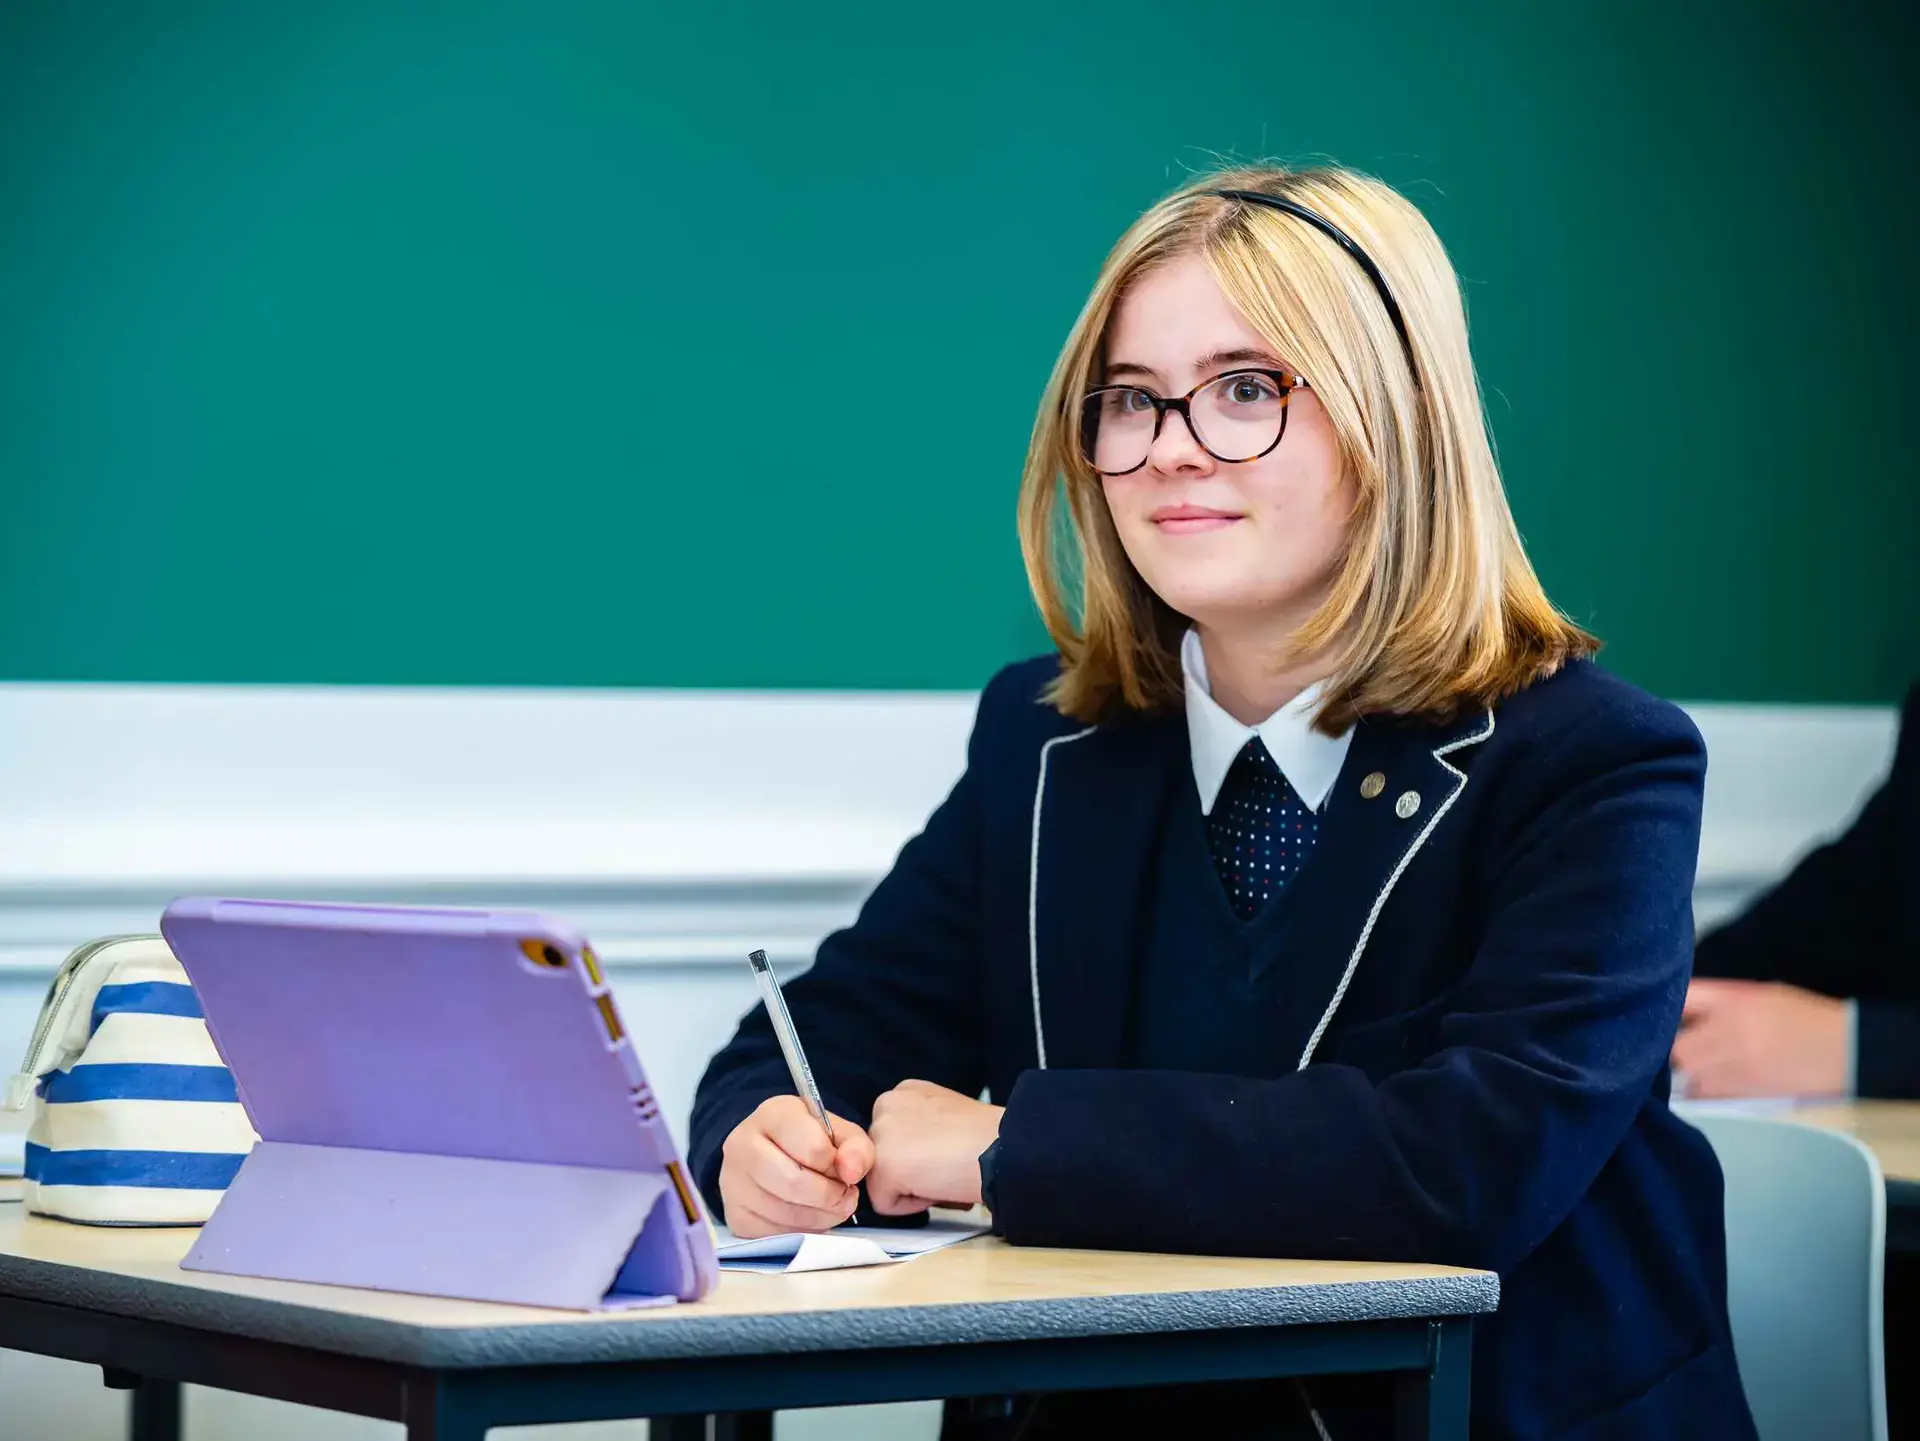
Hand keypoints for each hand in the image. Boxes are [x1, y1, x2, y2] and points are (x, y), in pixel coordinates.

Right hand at [718, 1096, 874, 1238]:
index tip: (842, 1169)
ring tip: (830, 1207)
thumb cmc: (810, 1141)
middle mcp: (743, 1144)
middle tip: (845, 1197)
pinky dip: (800, 1231)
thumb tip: (851, 1172)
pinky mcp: (734, 1215)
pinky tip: (808, 1217)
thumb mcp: (839, 1134)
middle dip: (830, 1196)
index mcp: (773, 1114)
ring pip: (785, 1213)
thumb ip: (856, 1148)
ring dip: (820, 1217)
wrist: (771, 1155)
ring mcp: (732, 1181)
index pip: (813, 1148)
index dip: (836, 1165)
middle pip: (794, 1183)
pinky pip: (774, 1234)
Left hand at [866, 1079, 1004, 1216]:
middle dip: (912, 1172)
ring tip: (944, 1174)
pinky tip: (939, 1185)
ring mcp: (881, 1134)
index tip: (946, 1154)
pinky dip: (914, 1205)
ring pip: (883, 1182)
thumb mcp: (946, 1115)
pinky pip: (886, 1204)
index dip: (920, 1156)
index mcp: (905, 1092)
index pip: (893, 1138)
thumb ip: (922, 1128)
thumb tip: (916, 1157)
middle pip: (885, 1159)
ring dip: (912, 1188)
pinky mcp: (884, 1166)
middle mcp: (887, 1105)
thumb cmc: (988, 1137)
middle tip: (946, 1168)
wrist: (1003, 1146)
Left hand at [1671, 979, 1851, 1098]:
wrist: (1844, 1050)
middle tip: (1684, 1049)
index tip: (1664, 1019)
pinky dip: (1704, 1091)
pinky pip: (1709, 1095)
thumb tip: (1679, 1007)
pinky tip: (1711, 1084)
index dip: (1666, 1013)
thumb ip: (1715, 999)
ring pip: (1690, 1075)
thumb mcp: (1758, 994)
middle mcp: (1729, 1032)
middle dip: (1676, 1049)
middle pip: (1678, 1048)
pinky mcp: (1747, 1092)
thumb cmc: (1801, 1016)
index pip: (1682, 1002)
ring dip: (1690, 1072)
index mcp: (1732, 1001)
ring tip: (1699, 1068)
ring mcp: (1737, 1065)